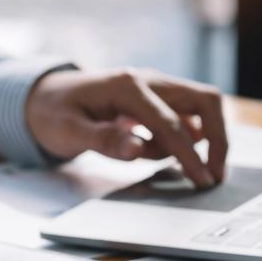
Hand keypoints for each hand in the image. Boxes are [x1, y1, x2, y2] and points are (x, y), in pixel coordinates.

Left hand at [25, 68, 227, 186]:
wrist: (43, 97)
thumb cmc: (53, 113)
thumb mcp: (67, 131)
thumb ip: (102, 140)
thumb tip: (136, 150)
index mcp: (127, 86)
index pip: (171, 122)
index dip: (191, 154)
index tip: (203, 180)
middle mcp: (147, 80)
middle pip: (205, 101)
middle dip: (218, 138)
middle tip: (214, 174)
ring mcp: (154, 87)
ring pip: (198, 109)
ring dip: (195, 139)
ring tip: (162, 163)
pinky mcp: (155, 99)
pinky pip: (183, 117)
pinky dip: (181, 137)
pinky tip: (154, 151)